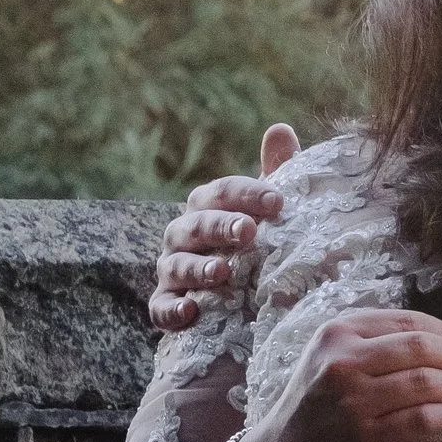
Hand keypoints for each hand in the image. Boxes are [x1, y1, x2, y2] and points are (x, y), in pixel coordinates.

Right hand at [150, 124, 299, 332]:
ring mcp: (171, 270)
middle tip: (249, 232)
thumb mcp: (268, 210)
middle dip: (220, 227)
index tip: (278, 202)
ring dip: (197, 268)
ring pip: (176, 265)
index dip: (248, 194)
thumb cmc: (255, 242)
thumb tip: (280, 129)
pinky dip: (171, 310)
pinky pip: (160, 308)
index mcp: (207, 207)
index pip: (222, 192)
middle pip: (196, 225)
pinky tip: (190, 312)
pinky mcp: (166, 306)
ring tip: (222, 272)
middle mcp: (183, 235)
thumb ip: (277, 172)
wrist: (240, 297)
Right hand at [230, 308, 441, 441]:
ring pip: (428, 383)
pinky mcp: (366, 439)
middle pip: (423, 347)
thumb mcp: (331, 356)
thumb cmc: (316, 403)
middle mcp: (344, 362)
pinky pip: (423, 420)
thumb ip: (377, 342)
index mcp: (339, 332)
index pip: (410, 321)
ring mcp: (354, 402)